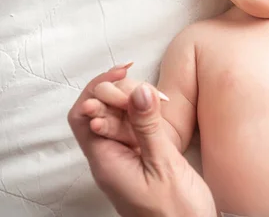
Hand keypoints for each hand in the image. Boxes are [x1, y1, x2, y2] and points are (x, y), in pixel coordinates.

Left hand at [68, 67, 215, 216]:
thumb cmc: (176, 212)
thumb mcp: (163, 165)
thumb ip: (148, 127)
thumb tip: (139, 91)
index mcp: (106, 162)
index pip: (83, 115)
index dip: (97, 89)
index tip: (123, 74)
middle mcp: (110, 159)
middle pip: (98, 112)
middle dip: (118, 92)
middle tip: (145, 87)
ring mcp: (126, 158)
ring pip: (118, 118)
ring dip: (134, 101)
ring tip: (157, 97)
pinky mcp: (142, 158)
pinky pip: (135, 128)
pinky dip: (145, 113)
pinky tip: (160, 108)